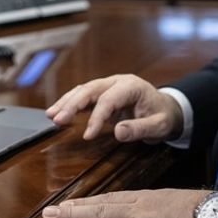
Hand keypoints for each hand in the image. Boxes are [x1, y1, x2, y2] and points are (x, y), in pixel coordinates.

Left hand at [42, 189, 217, 217]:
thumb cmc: (202, 210)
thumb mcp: (170, 199)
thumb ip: (147, 207)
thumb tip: (125, 214)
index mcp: (146, 198)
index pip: (108, 200)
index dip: (84, 203)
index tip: (64, 204)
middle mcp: (142, 213)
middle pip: (101, 212)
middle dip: (73, 214)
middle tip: (48, 215)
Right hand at [46, 74, 182, 141]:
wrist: (167, 109)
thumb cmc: (164, 117)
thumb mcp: (159, 126)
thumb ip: (140, 129)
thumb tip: (118, 133)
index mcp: (132, 86)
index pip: (109, 99)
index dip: (96, 117)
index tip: (87, 136)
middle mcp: (117, 82)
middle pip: (90, 89)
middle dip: (72, 104)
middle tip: (57, 119)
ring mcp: (109, 86)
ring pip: (83, 90)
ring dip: (66, 102)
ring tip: (51, 115)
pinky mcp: (103, 94)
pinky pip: (84, 96)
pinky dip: (70, 103)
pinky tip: (57, 112)